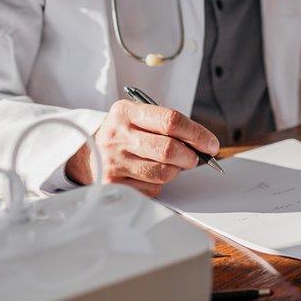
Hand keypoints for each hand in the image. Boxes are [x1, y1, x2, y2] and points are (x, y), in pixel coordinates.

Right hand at [66, 100, 218, 197]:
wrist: (88, 151)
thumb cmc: (125, 133)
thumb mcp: (140, 117)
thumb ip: (169, 126)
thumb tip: (204, 145)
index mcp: (126, 112)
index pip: (171, 120)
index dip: (197, 134)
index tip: (211, 144)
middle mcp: (117, 135)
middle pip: (169, 149)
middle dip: (190, 157)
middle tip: (193, 158)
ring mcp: (113, 161)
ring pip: (163, 173)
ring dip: (175, 171)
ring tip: (169, 164)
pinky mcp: (113, 184)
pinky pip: (152, 189)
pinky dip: (159, 184)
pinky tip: (149, 174)